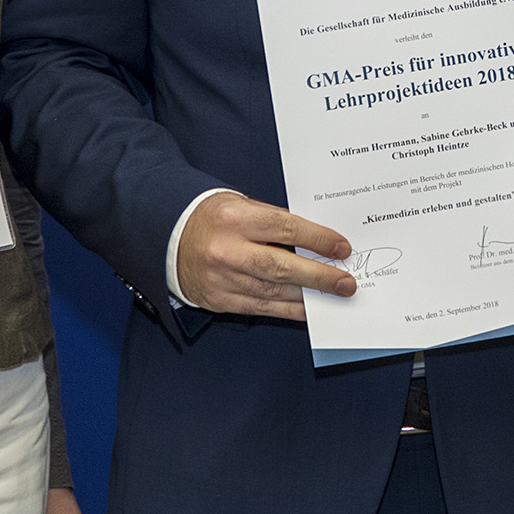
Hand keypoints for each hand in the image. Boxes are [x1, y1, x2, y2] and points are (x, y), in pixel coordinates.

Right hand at [175, 193, 354, 318]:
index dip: (318, 239)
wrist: (167, 237)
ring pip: (273, 291)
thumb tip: (314, 240)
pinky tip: (307, 307)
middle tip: (346, 281)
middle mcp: (226, 250)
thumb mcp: (239, 204)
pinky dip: (287, 309)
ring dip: (308, 296)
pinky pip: (260, 307)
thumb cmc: (210, 218)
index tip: (341, 247)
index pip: (285, 229)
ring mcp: (221, 278)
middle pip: (282, 266)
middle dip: (319, 276)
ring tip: (333, 295)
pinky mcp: (219, 300)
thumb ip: (273, 221)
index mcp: (233, 218)